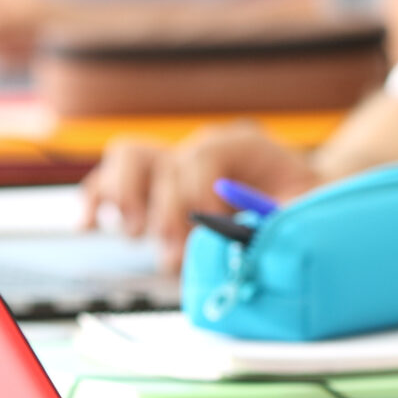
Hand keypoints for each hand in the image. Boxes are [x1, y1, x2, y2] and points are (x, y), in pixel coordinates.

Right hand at [79, 120, 323, 269]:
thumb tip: (249, 243)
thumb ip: (285, 220)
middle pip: (164, 164)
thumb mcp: (308, 205)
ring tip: (134, 234)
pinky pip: (108, 181)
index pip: (203, 155)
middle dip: (166, 212)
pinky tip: (88, 226)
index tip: (210, 226)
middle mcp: (199, 148)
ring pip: (129, 158)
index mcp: (241, 144)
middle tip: (174, 253)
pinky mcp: (152, 186)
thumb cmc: (305, 201)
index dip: (200, 193)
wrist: (303, 193)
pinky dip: (95, 202)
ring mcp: (172, 163)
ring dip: (126, 197)